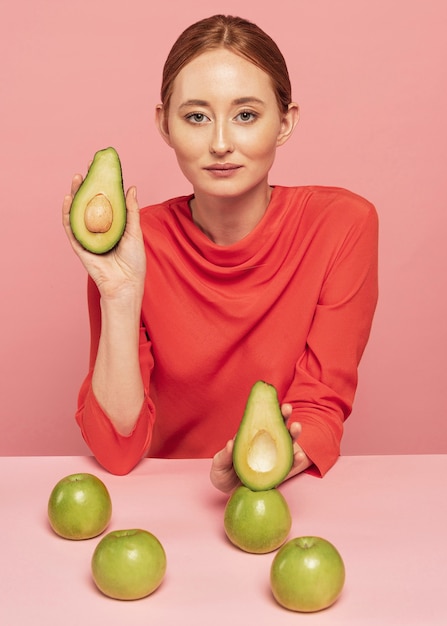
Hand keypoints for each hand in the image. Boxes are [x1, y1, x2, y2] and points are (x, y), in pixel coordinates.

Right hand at [62, 175, 145, 300]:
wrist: (126, 283)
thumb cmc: (134, 261)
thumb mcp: (134, 231)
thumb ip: (130, 211)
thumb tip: (131, 187)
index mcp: (111, 225)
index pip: (104, 201)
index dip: (101, 185)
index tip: (100, 169)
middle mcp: (98, 229)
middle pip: (89, 204)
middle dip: (86, 186)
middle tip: (86, 169)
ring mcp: (88, 237)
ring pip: (77, 212)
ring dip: (75, 195)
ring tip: (76, 179)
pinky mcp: (80, 246)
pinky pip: (71, 228)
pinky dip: (68, 214)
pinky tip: (68, 200)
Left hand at [210, 404, 311, 492]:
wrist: (230, 492)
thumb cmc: (224, 474)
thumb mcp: (219, 465)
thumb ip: (224, 456)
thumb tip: (230, 443)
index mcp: (250, 437)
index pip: (260, 420)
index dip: (268, 409)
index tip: (272, 401)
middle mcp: (264, 444)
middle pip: (276, 427)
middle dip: (283, 416)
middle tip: (287, 408)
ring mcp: (273, 457)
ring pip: (286, 443)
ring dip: (293, 434)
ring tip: (296, 427)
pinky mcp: (278, 472)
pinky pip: (289, 465)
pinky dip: (295, 460)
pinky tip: (299, 455)